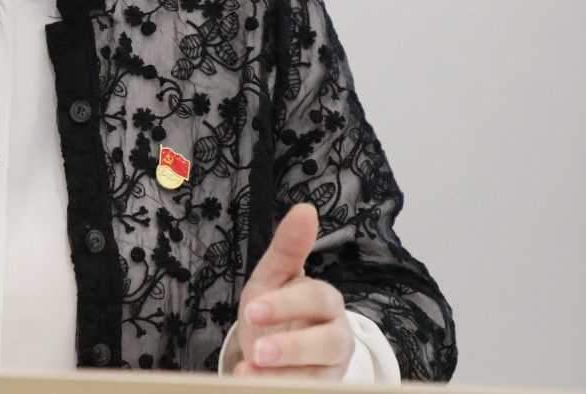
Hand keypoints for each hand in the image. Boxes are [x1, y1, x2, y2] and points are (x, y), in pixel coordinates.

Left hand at [233, 203, 353, 379]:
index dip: (287, 305)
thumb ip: (288, 248)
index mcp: (327, 302)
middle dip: (292, 348)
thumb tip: (305, 209)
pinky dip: (280, 390)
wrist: (275, 354)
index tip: (253, 310)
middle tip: (258, 351)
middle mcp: (337, 337)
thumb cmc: (276, 311)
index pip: (316, 300)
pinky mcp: (323, 390)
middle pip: (327, 343)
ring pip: (319, 378)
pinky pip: (309, 393)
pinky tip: (251, 384)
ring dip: (283, 377)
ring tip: (249, 374)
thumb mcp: (274, 278)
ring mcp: (332, 371)